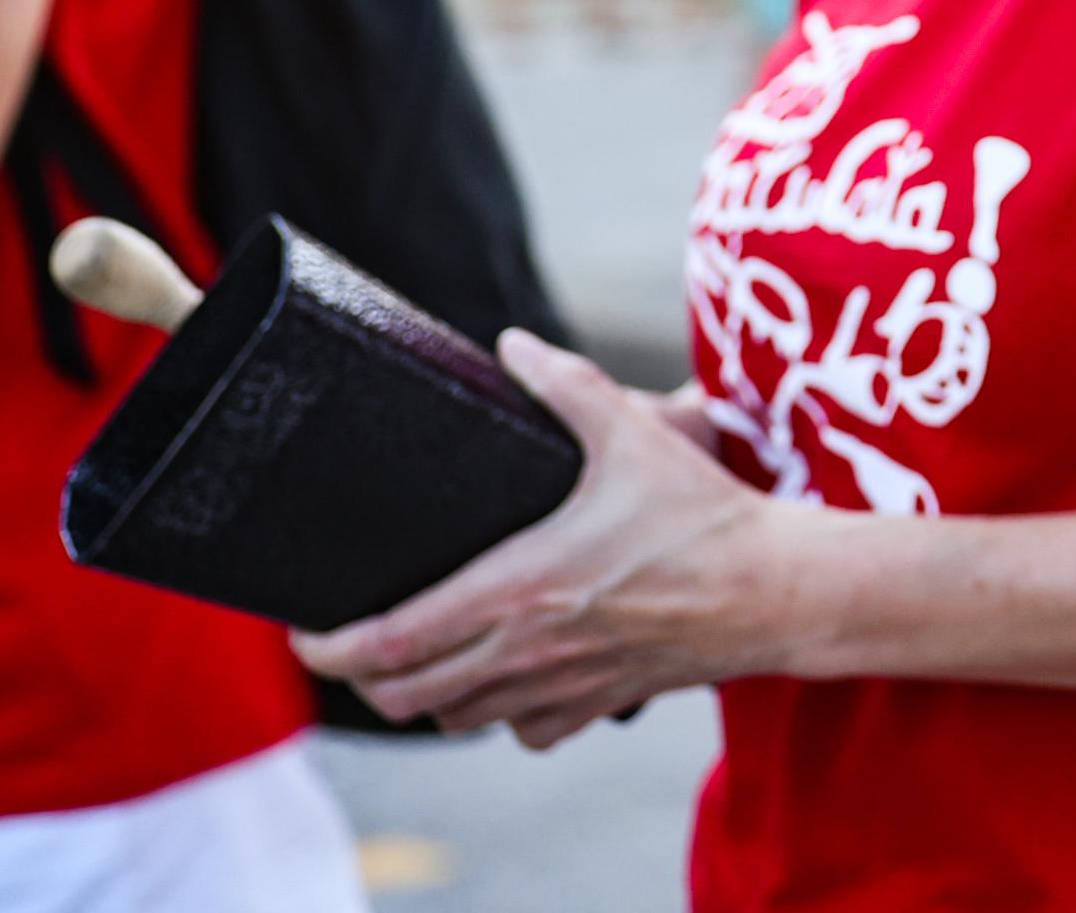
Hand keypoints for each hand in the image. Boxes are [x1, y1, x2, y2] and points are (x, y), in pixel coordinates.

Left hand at [297, 332, 799, 747]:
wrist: (774, 588)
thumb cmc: (701, 514)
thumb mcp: (632, 435)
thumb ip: (567, 385)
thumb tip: (512, 344)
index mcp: (517, 590)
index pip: (391, 642)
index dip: (329, 646)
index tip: (301, 632)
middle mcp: (526, 650)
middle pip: (406, 695)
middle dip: (363, 676)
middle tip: (348, 640)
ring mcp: (561, 687)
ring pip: (456, 718)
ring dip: (423, 696)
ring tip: (412, 658)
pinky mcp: (597, 704)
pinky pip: (521, 730)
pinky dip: (496, 713)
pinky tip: (503, 678)